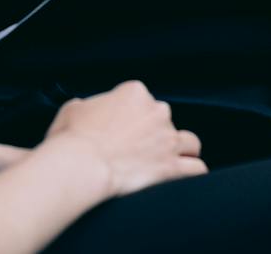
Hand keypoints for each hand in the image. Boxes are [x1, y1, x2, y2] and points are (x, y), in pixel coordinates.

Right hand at [45, 81, 205, 197]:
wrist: (83, 165)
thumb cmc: (75, 136)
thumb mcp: (74, 108)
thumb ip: (89, 105)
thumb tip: (88, 110)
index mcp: (135, 93)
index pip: (142, 99)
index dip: (132, 114)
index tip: (122, 127)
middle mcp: (157, 112)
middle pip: (165, 118)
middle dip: (155, 131)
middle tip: (138, 146)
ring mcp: (168, 140)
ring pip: (190, 143)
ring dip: (181, 150)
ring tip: (167, 161)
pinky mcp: (173, 167)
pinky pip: (197, 169)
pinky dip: (191, 173)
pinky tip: (182, 176)